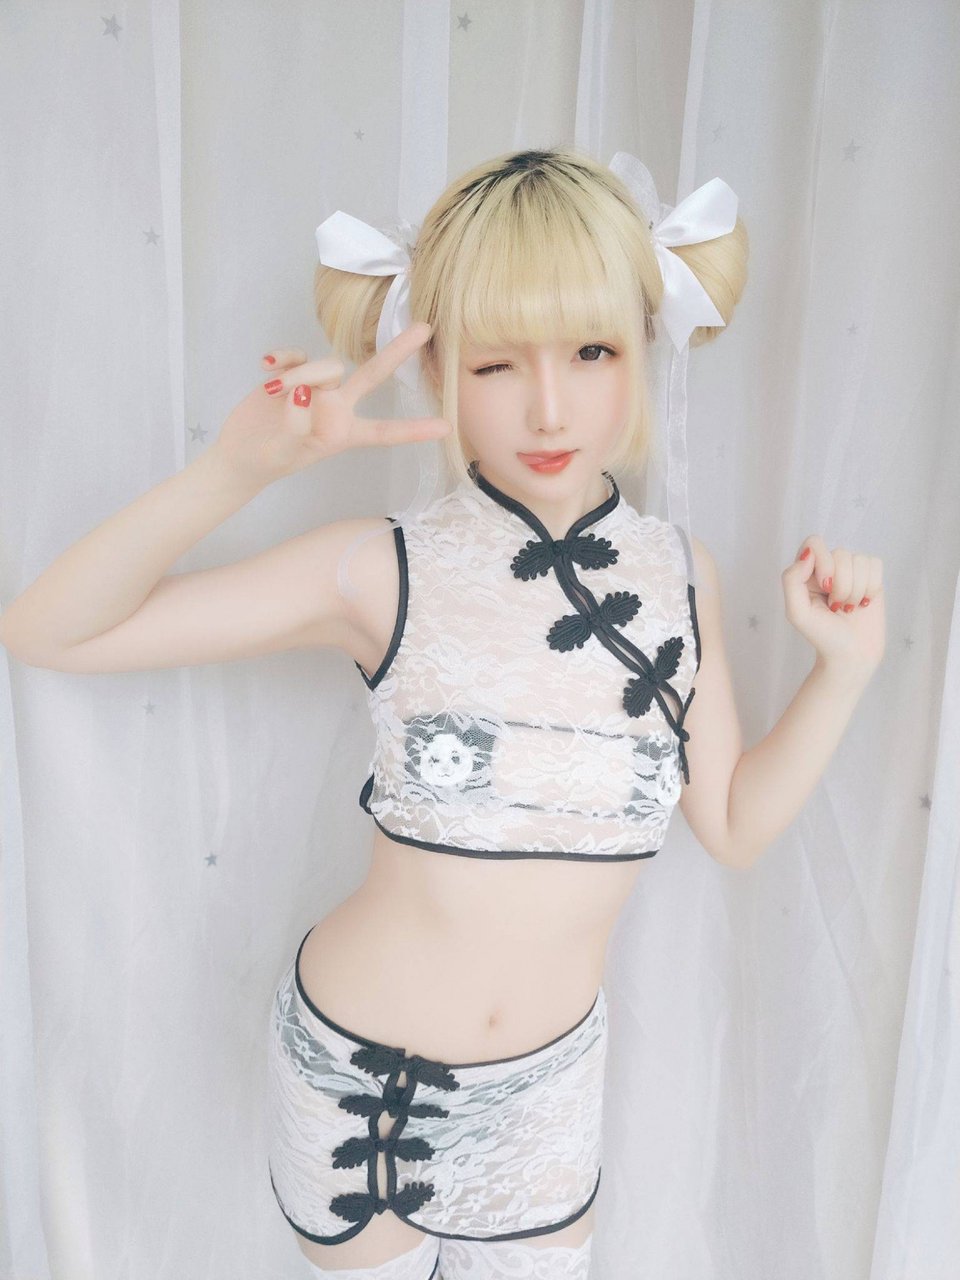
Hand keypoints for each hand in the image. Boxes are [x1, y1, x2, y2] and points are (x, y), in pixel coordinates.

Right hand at [215, 322, 450, 485]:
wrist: (239, 452)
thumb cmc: (268, 459)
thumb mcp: (285, 451)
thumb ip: (297, 424)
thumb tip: (303, 393)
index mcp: (344, 433)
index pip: (384, 431)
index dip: (414, 430)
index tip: (446, 427)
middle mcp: (337, 407)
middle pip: (373, 374)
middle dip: (398, 351)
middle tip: (425, 327)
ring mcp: (317, 387)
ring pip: (325, 364)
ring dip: (300, 373)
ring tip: (271, 393)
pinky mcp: (293, 372)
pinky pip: (297, 354)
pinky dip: (284, 359)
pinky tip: (265, 368)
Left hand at [782, 536, 885, 676]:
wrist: (851, 654)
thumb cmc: (822, 635)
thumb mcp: (797, 612)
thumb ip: (792, 579)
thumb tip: (809, 553)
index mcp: (805, 571)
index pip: (814, 543)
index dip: (824, 563)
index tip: (824, 588)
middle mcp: (828, 567)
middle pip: (841, 553)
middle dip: (841, 584)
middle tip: (836, 606)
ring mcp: (850, 571)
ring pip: (860, 560)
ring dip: (856, 590)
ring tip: (848, 607)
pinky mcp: (871, 577)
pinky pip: (875, 565)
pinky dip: (871, 587)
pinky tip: (864, 603)